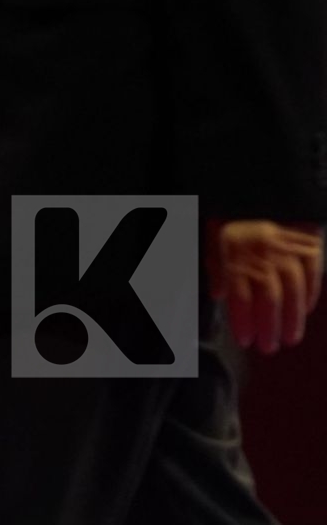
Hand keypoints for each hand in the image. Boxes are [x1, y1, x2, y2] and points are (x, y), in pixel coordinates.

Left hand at [205, 218, 322, 353]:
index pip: (240, 294)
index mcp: (235, 250)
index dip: (243, 320)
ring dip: (293, 317)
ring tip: (290, 338)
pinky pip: (312, 272)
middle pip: (268, 297)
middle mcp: (263, 251)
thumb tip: (217, 294)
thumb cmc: (231, 207)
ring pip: (294, 289)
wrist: (258, 177)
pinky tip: (306, 310)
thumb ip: (214, 263)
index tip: (245, 340)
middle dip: (268, 326)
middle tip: (268, 347)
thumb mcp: (212, 231)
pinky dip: (311, 293)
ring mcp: (288, 246)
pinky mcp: (309, 240)